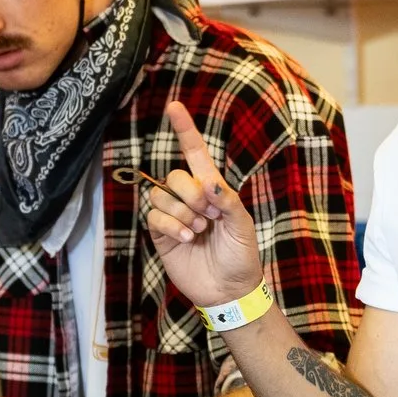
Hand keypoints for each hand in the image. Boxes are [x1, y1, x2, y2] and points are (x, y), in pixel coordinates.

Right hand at [138, 101, 264, 307]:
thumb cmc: (241, 256)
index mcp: (213, 189)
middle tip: (208, 215)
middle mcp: (190, 198)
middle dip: (190, 193)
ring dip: (181, 212)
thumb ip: (228, 201)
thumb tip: (208, 182)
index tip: (174, 107)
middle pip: (174, 176)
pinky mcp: (162, 234)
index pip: (195, 154)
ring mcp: (174, 216)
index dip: (185, 130)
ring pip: (161, 195)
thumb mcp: (243, 226)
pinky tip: (187, 238)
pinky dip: (171, 225)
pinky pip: (154, 216)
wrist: (229, 290)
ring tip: (200, 231)